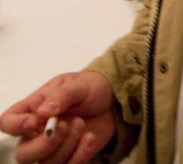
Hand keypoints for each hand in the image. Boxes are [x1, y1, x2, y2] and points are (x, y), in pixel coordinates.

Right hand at [0, 70, 115, 163]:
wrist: (113, 101)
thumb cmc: (90, 88)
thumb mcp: (79, 84)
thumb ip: (62, 95)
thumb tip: (43, 111)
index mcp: (33, 108)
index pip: (8, 121)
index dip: (16, 126)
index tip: (35, 122)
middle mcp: (38, 132)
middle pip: (23, 153)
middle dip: (43, 144)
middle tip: (64, 125)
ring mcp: (53, 148)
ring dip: (65, 147)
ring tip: (81, 124)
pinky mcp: (69, 158)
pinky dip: (79, 157)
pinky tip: (89, 139)